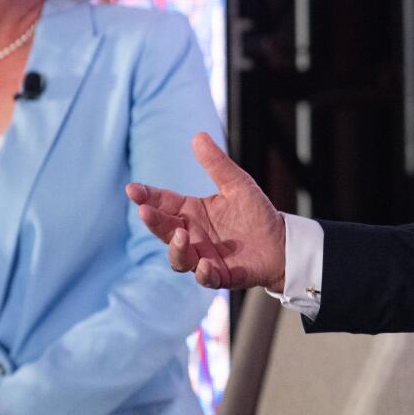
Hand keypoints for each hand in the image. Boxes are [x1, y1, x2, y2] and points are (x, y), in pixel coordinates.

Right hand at [126, 133, 286, 289]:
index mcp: (192, 212)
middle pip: (165, 230)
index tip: (132, 189)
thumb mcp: (237, 184)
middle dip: (153, 221)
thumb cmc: (256, 213)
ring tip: (182, 234)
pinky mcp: (221, 275)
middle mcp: (192, 236)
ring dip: (176, 248)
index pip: (163, 203)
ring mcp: (204, 257)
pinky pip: (207, 278)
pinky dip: (204, 273)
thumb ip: (217, 164)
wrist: (281, 241)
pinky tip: (206, 264)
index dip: (147, 197)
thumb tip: (198, 136)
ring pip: (179, 258)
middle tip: (145, 210)